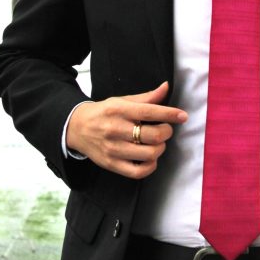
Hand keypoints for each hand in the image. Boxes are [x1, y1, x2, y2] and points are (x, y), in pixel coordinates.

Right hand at [66, 81, 186, 178]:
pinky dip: (150, 166)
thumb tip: (166, 87)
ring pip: (148, 154)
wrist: (76, 128)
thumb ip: (146, 97)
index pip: (149, 112)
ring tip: (157, 143)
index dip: (169, 114)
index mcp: (119, 110)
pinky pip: (138, 172)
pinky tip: (150, 158)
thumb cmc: (104, 113)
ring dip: (160, 148)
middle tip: (165, 130)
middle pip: (152, 136)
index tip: (183, 116)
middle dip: (166, 132)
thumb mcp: (122, 100)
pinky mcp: (111, 164)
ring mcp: (113, 149)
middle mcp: (116, 129)